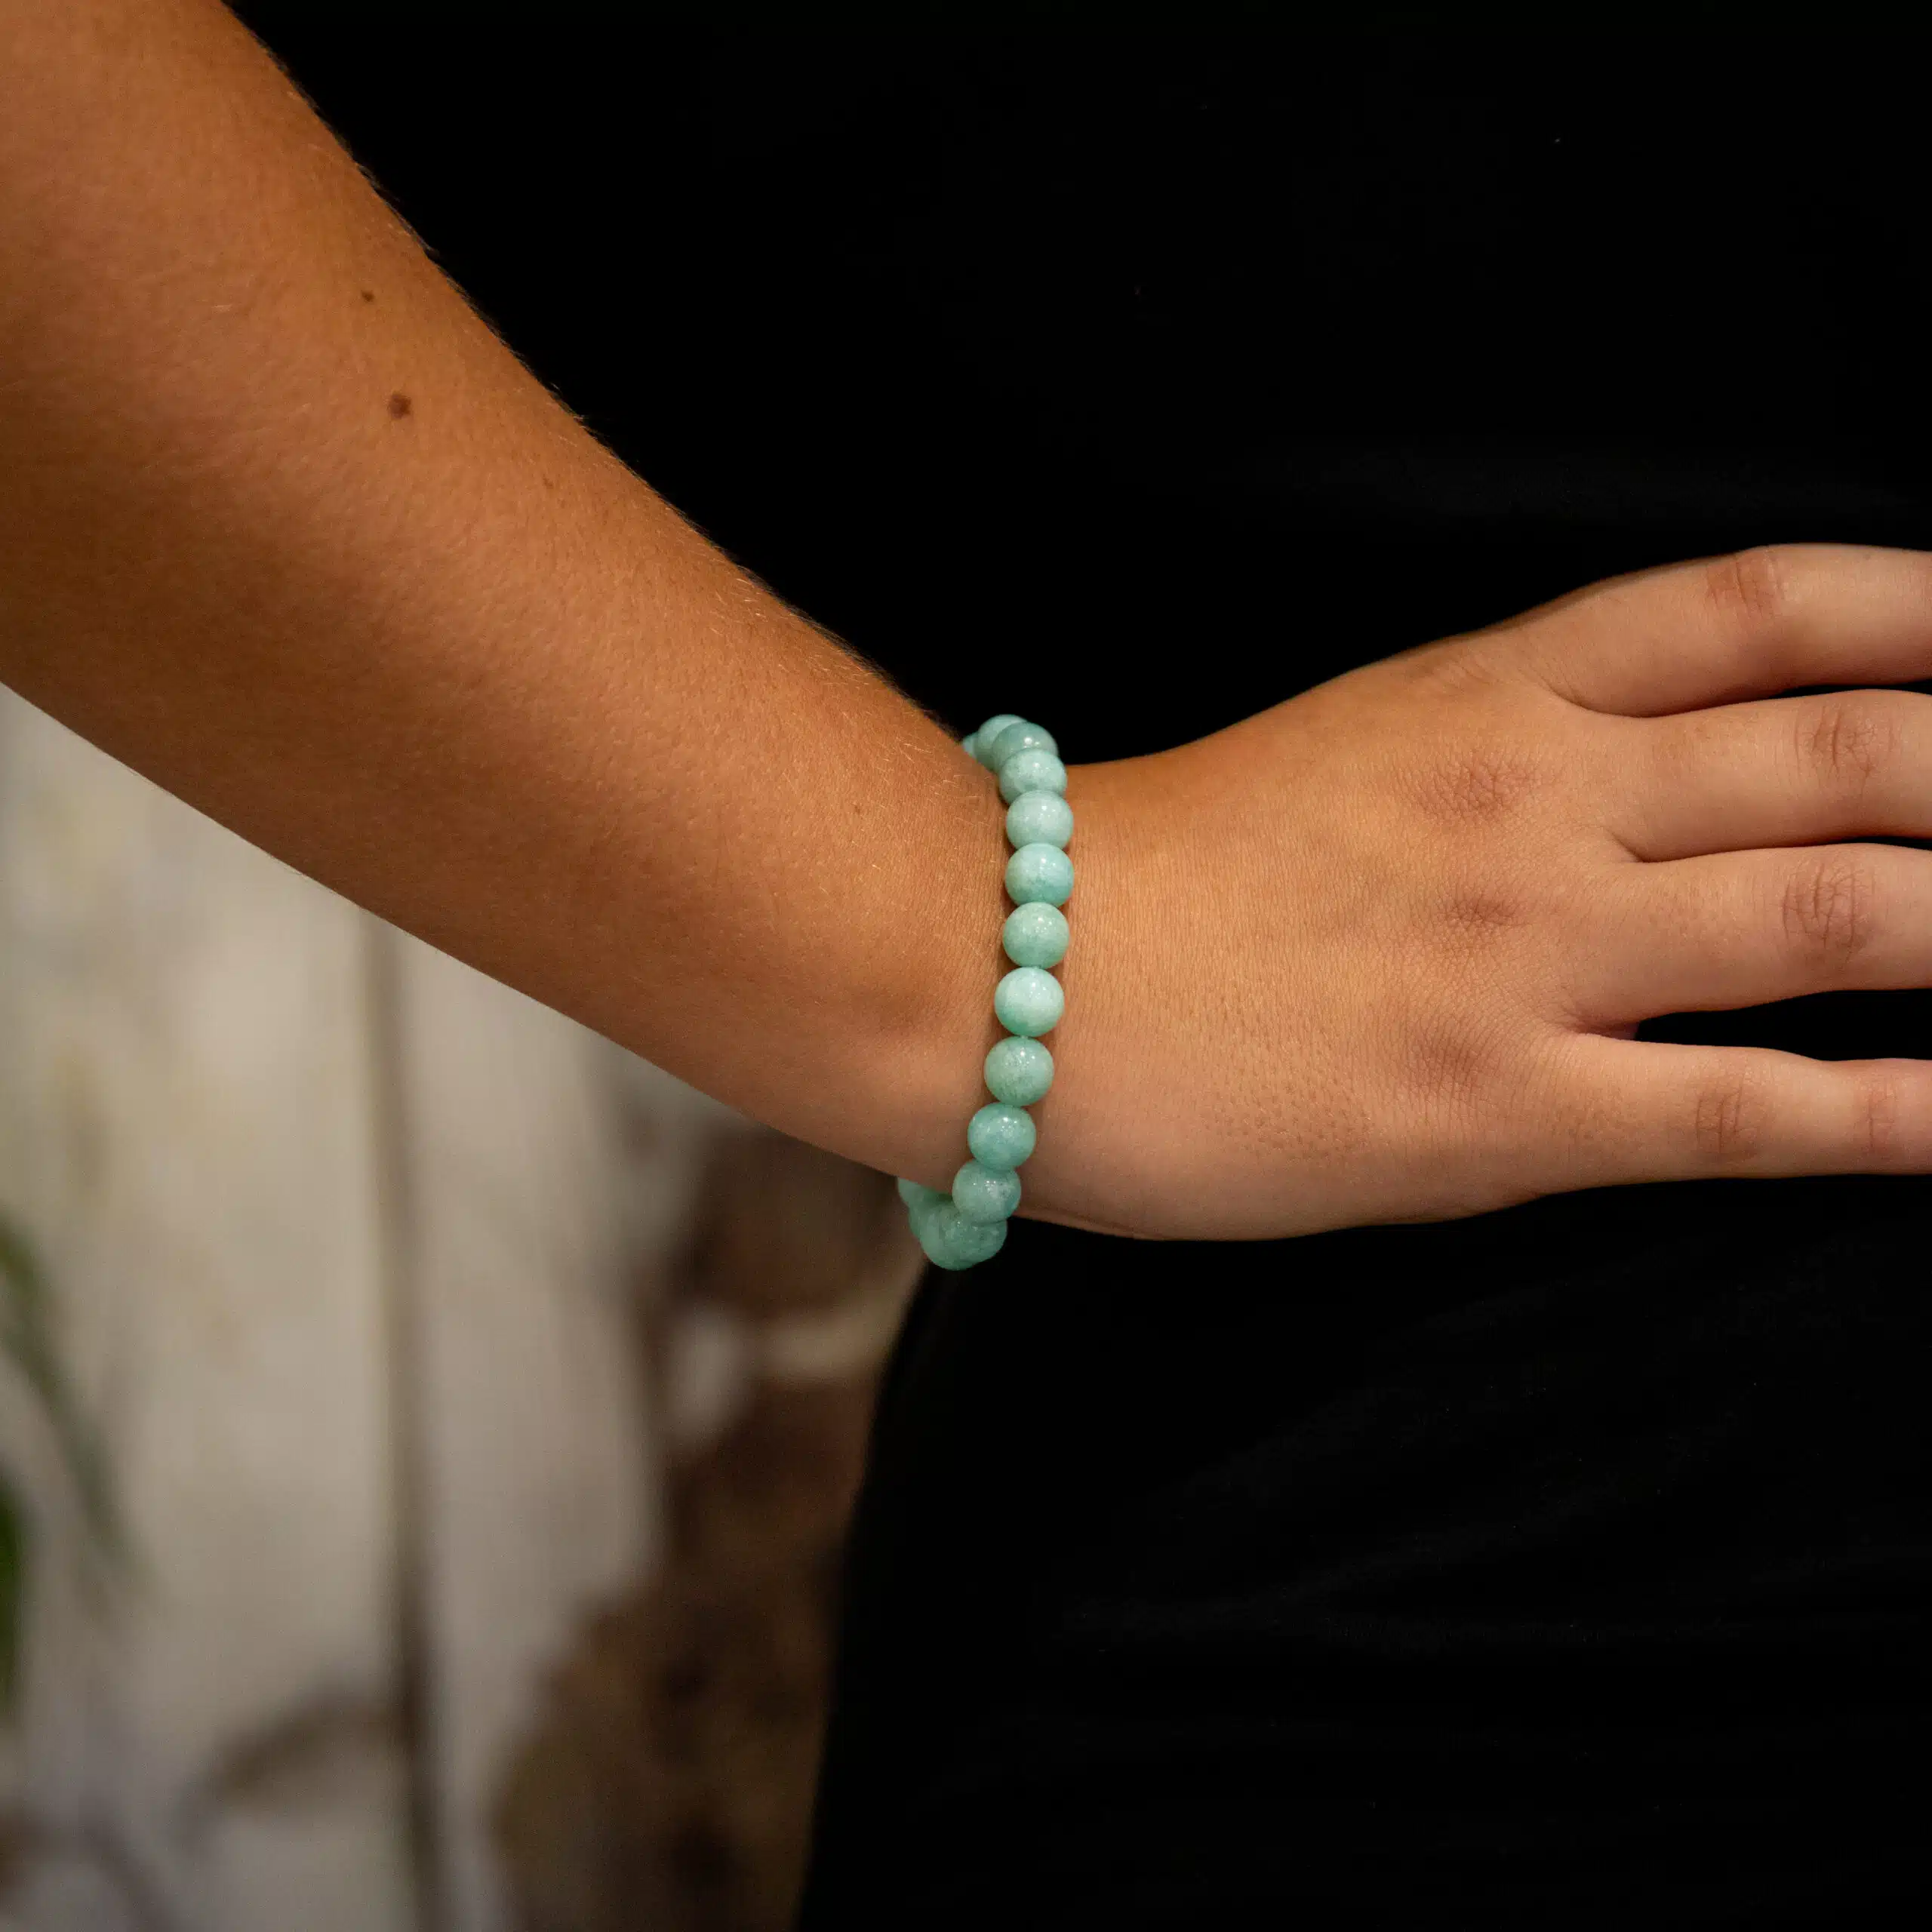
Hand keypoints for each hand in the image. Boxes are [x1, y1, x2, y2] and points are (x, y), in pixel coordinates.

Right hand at [1037, 545, 1931, 1239]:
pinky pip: (1744, 1109)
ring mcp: (1527, 952)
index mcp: (1487, 692)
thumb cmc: (1152, 863)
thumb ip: (1491, 740)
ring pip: (1839, 914)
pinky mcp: (1496, 1110)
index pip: (1756, 605)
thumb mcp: (1339, 743)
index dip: (1920, 607)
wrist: (999, 967)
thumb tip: (1628, 765)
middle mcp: (1540, 800)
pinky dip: (1894, 1116)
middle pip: (1851, 754)